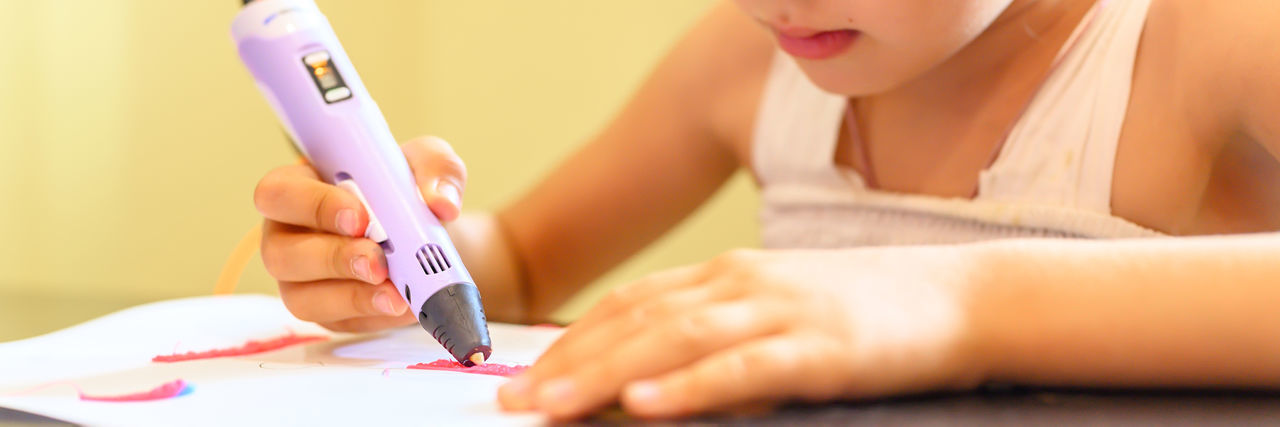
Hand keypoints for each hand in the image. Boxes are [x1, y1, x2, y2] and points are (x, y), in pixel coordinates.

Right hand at [253, 136, 467, 331]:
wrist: (430, 238)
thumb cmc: (409, 191)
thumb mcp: (427, 163)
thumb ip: (437, 169)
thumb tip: (442, 203)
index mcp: (300, 186)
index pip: (278, 193)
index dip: (313, 206)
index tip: (361, 217)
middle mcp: (290, 235)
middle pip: (279, 254)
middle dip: (333, 259)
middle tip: (378, 262)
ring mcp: (303, 280)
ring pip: (303, 298)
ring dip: (352, 297)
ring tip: (396, 293)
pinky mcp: (328, 313)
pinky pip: (340, 323)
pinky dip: (375, 315)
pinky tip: (406, 306)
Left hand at [498, 247, 989, 419]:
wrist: (957, 296)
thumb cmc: (865, 310)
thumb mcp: (780, 311)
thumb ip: (720, 332)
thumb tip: (653, 375)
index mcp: (728, 276)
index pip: (631, 304)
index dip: (572, 339)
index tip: (525, 376)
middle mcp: (742, 284)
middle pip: (637, 322)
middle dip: (568, 363)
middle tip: (515, 402)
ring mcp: (779, 312)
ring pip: (674, 341)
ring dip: (605, 373)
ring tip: (553, 405)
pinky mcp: (817, 348)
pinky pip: (741, 368)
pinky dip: (688, 386)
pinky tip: (646, 404)